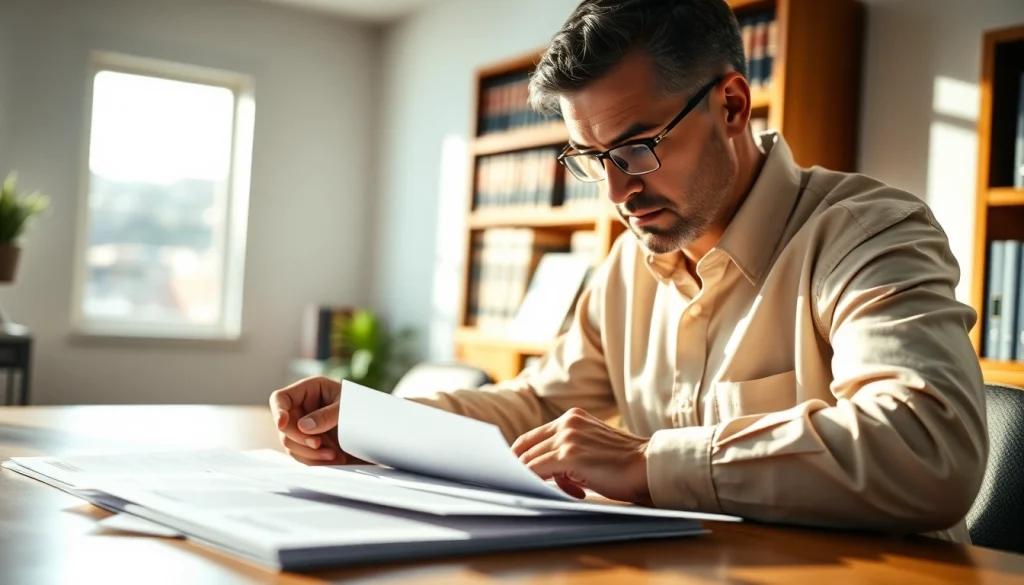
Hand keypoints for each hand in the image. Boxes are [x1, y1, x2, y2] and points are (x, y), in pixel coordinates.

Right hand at [268, 376, 359, 465]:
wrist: (377, 428)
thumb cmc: (363, 409)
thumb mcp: (347, 408)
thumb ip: (327, 415)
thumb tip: (303, 426)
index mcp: (308, 390)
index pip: (280, 398)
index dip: (278, 411)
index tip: (283, 424)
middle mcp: (301, 409)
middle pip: (284, 427)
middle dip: (300, 439)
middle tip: (320, 445)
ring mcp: (303, 428)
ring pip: (290, 445)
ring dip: (310, 453)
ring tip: (336, 455)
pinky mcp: (308, 444)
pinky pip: (302, 456)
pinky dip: (316, 460)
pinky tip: (336, 459)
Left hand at [512, 408, 651, 503]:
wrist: (648, 466)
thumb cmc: (623, 464)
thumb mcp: (589, 447)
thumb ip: (566, 451)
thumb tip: (539, 471)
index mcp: (572, 417)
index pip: (533, 437)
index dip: (519, 455)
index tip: (512, 472)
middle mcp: (567, 422)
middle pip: (527, 447)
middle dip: (520, 469)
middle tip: (515, 486)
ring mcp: (567, 437)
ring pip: (530, 460)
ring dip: (529, 479)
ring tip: (538, 492)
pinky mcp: (569, 456)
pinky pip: (537, 471)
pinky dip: (533, 482)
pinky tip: (539, 493)